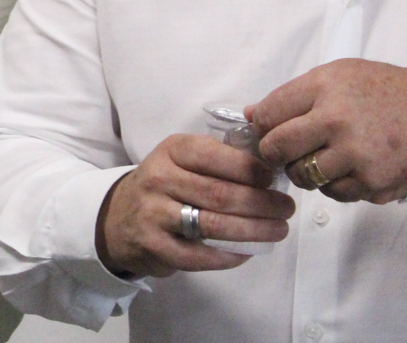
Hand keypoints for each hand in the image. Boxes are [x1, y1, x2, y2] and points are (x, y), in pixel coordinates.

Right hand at [96, 134, 294, 277]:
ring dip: (254, 230)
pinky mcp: (154, 246)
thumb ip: (218, 158)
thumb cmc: (165, 185)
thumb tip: (270, 162)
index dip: (250, 168)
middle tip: (287, 209)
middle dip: (262, 203)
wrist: (119, 217)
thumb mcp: (182, 160)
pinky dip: (229, 256)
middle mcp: (158, 178)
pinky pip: (200, 256)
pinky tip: (248, 252)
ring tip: (279, 231)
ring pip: (213, 225)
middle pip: (220, 193)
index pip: (214, 155)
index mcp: (170, 150)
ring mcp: (153, 213)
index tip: (275, 179)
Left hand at [248, 58, 406, 203]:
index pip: (267, 115)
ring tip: (321, 156)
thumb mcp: (335, 76)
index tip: (265, 130)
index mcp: (323, 89)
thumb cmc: (380, 92)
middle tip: (283, 150)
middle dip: (274, 152)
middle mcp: (337, 122)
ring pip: (302, 176)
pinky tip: (346, 167)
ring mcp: (356, 156)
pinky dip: (333, 184)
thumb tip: (251, 116)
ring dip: (304, 170)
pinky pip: (333, 193)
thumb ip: (292, 94)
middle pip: (277, 149)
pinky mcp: (373, 183)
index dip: (261, 126)